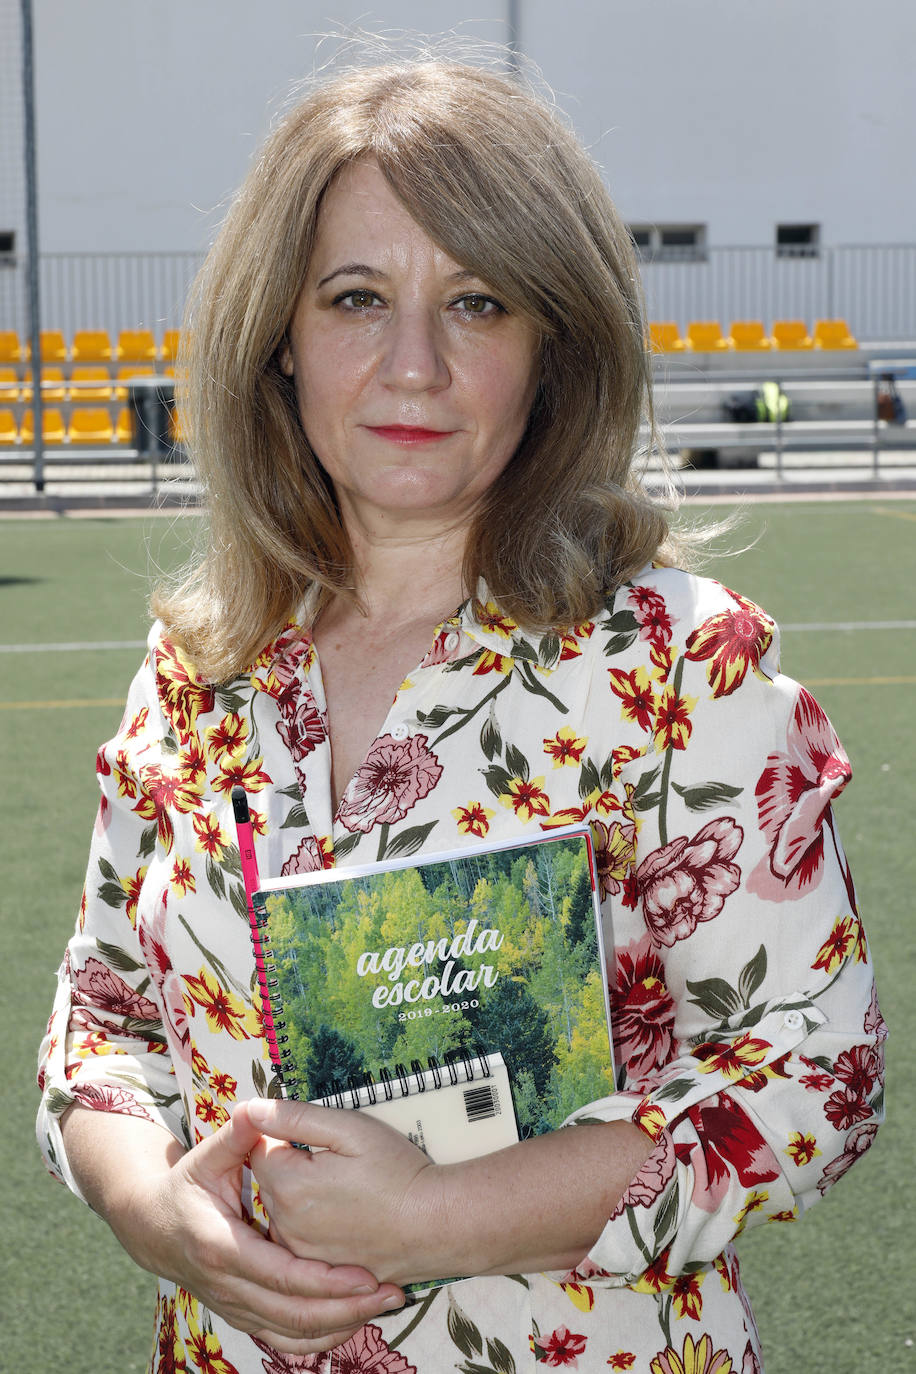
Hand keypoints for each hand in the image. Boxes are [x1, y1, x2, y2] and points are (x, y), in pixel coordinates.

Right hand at [62, 1105, 404, 1354]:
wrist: (153, 1229)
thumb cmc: (186, 1187)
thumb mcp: (206, 1157)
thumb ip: (236, 1137)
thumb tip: (253, 1109)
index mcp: (221, 1245)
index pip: (279, 1274)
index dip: (323, 1280)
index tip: (364, 1275)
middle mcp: (228, 1286)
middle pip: (292, 1313)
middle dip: (345, 1308)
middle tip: (390, 1293)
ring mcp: (235, 1306)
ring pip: (291, 1333)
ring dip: (339, 1325)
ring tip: (383, 1305)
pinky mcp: (243, 1316)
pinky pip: (284, 1339)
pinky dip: (319, 1339)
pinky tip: (352, 1324)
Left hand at [242, 1097, 440, 1286]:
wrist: (435, 1226)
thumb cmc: (397, 1172)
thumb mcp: (351, 1129)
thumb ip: (295, 1117)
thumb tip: (251, 1108)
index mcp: (289, 1185)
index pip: (259, 1148)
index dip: (287, 1135)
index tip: (319, 1138)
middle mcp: (285, 1225)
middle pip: (268, 1180)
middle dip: (291, 1164)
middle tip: (336, 1161)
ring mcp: (300, 1253)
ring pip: (280, 1209)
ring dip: (298, 1194)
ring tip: (342, 1188)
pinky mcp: (317, 1270)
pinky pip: (297, 1238)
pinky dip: (310, 1223)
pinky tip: (343, 1215)